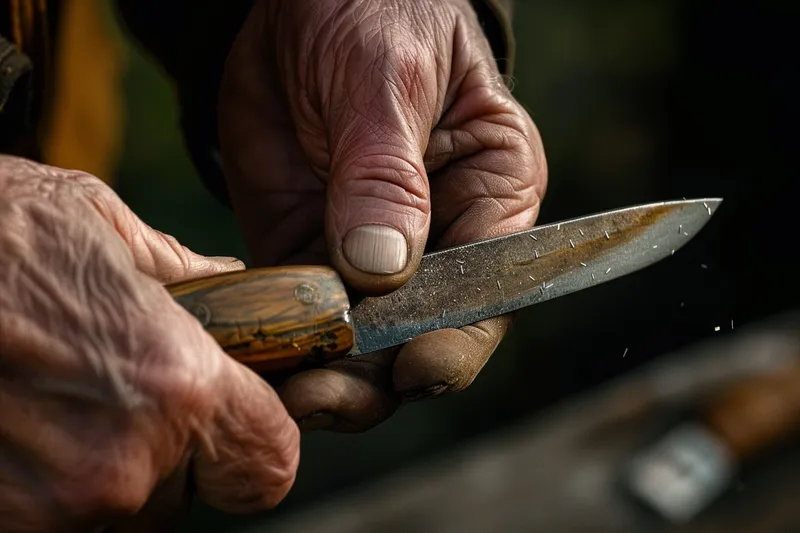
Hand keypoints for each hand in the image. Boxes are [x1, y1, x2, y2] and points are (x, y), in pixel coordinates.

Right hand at [0, 156, 298, 531]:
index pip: (267, 465)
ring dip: (103, 470)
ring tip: (54, 396)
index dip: (257, 442)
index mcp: (172, 386)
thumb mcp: (94, 224)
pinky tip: (14, 419)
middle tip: (123, 390)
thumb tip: (232, 287)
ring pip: (119, 516)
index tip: (239, 415)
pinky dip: (45, 483)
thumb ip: (182, 273)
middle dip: (171, 452)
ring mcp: (45, 514)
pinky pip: (54, 520)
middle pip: (189, 494)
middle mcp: (117, 469)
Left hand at [218, 0, 546, 430]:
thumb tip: (382, 271)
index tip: (414, 368)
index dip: (457, 339)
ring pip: (355, 341)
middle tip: (322, 396)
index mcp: (490, 195)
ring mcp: (367, 255)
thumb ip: (387, 172)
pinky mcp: (307, 253)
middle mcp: (437, 240)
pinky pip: (295, 314)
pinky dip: (274, 342)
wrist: (296, 3)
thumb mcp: (389, 75)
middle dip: (377, 373)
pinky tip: (247, 358)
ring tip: (280, 392)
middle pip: (419, 334)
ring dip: (321, 372)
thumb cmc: (374, 10)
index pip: (490, 291)